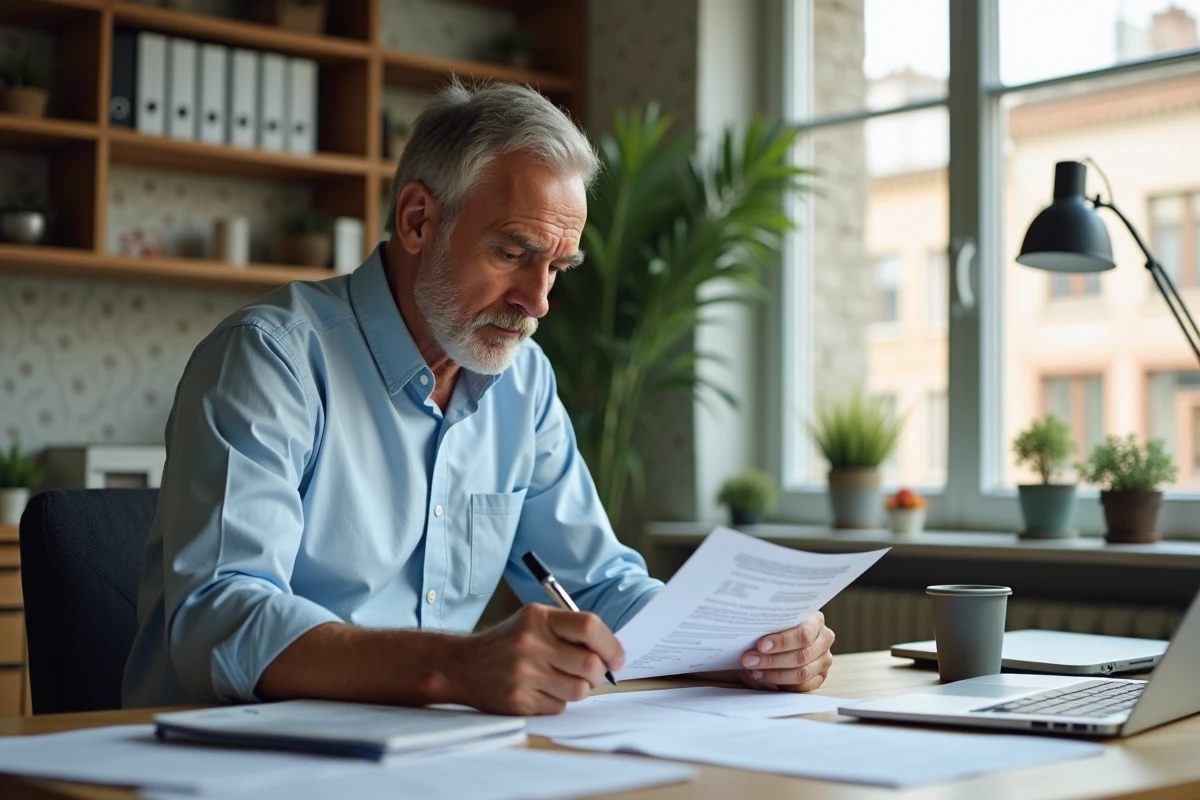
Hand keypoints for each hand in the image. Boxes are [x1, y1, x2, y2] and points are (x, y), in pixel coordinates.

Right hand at [452, 604, 624, 715]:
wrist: (463, 665)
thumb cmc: (508, 642)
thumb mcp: (534, 620)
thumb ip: (570, 629)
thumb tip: (610, 652)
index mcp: (538, 618)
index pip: (589, 626)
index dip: (611, 645)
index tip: (616, 659)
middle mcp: (531, 644)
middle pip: (590, 664)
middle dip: (598, 672)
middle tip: (591, 672)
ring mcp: (524, 675)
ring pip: (579, 690)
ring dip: (579, 688)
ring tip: (564, 680)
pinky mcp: (520, 702)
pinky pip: (560, 706)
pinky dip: (558, 701)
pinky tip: (543, 690)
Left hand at [738, 612, 834, 691]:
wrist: (783, 635)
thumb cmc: (776, 625)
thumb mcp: (774, 620)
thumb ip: (769, 627)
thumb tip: (751, 641)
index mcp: (816, 621)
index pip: (803, 634)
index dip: (781, 642)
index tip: (760, 645)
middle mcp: (824, 639)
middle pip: (802, 655)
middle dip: (772, 660)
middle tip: (749, 660)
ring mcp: (824, 660)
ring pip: (802, 673)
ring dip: (775, 675)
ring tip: (754, 672)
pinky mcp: (820, 677)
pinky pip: (803, 686)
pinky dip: (783, 684)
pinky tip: (765, 679)